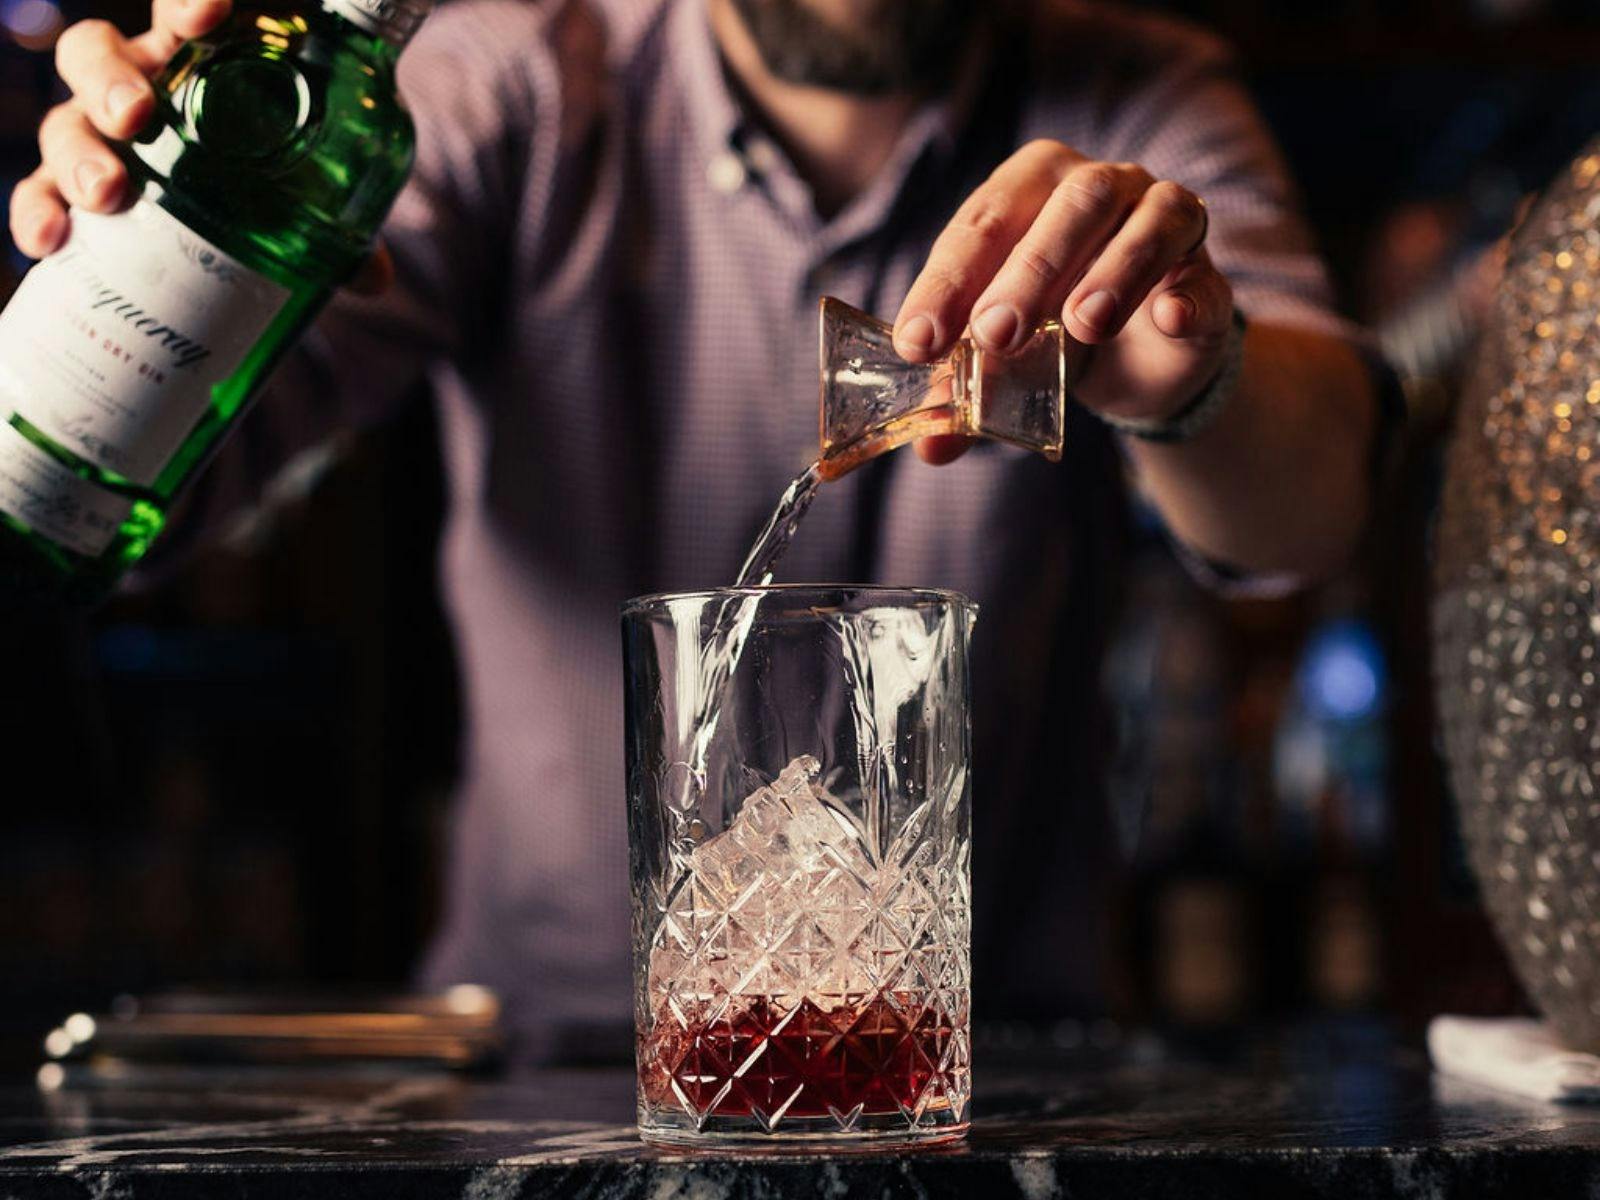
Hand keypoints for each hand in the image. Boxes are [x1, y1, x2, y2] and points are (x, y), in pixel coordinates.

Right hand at [8, 0, 391, 293]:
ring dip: (77, 156)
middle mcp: (139, 87)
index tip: (208, 16)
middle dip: (110, 83)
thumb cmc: (276, 181)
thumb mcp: (314, 189)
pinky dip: (37, 216)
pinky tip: (47, 243)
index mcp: (198, 63)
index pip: (183, 13)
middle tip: (138, 118)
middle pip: (97, 57)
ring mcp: (100, 137)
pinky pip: (40, 195)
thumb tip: (372, 276)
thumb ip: (341, 220)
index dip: (188, 4)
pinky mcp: (75, 191)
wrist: (238, 215)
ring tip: (107, 194)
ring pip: (64, 124)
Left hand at [893, 140, 1231, 463]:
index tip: (920, 341)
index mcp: (1031, 187)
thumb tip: (932, 448)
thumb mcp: (1000, 358)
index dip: (948, 282)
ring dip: (1113, 272)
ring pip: (1148, 222)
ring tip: (1082, 326)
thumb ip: (962, 390)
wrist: (1137, 363)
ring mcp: (1166, 219)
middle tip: (995, 333)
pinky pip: (1205, 278)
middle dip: (1029, 270)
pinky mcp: (1208, 276)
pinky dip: (1188, 297)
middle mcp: (1102, 185)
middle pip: (1071, 205)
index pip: (984, 220)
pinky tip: (1169, 319)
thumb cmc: (1054, 334)